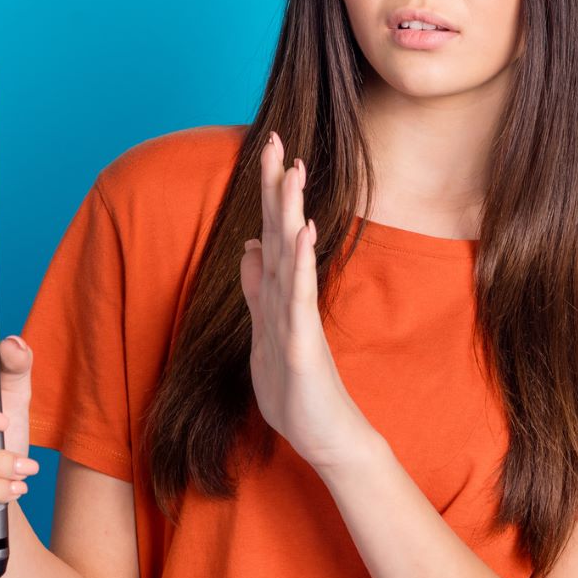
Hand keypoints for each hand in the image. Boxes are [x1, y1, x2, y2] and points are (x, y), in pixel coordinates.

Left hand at [239, 131, 372, 471]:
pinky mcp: (305, 342)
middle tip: (276, 139)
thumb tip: (249, 250)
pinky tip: (303, 231)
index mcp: (278, 295)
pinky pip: (299, 296)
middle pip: (280, 232)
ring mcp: (298, 318)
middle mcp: (290, 298)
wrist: (328, 438)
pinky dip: (300, 262)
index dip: (267, 193)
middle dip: (277, 187)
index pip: (269, 233)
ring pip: (291, 255)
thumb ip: (258, 291)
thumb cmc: (298, 391)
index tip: (267, 151)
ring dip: (290, 212)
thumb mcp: (265, 333)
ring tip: (293, 171)